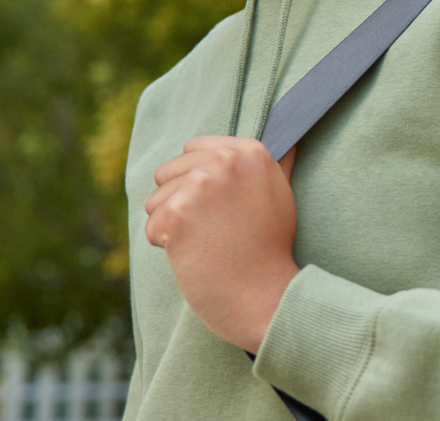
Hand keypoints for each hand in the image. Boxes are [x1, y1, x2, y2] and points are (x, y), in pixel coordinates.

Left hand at [145, 137, 300, 353]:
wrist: (265, 296)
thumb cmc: (270, 250)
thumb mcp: (280, 195)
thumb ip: (276, 164)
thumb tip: (288, 143)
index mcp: (250, 151)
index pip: (193, 149)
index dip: (198, 181)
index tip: (220, 207)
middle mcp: (225, 161)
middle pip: (168, 172)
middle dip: (181, 202)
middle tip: (215, 230)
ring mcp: (200, 186)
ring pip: (155, 201)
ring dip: (172, 226)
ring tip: (207, 244)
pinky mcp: (177, 214)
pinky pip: (152, 227)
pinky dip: (167, 248)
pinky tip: (196, 256)